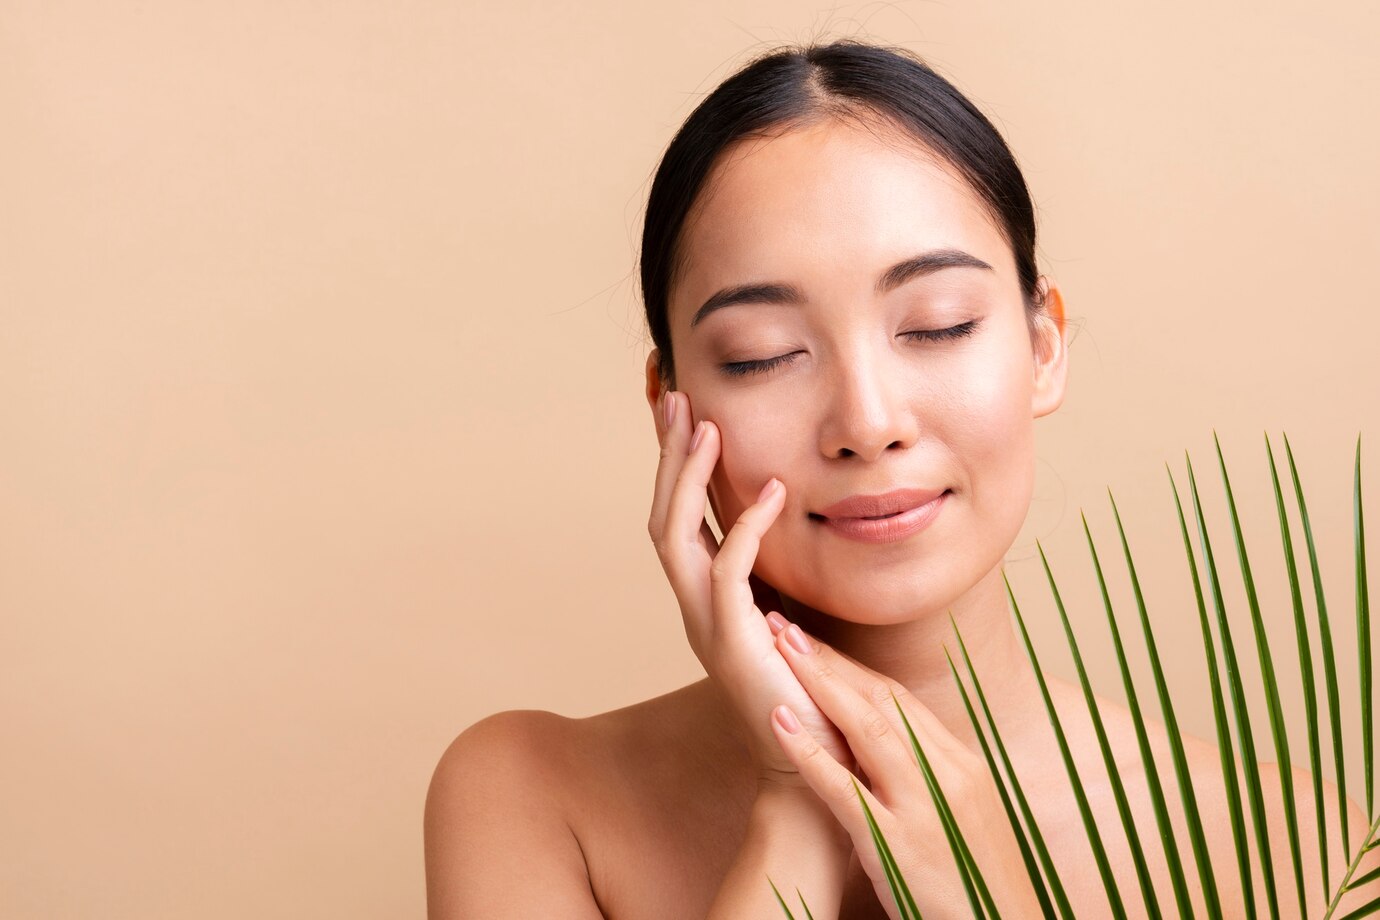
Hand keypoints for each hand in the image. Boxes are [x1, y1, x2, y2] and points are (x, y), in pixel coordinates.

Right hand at [647, 389, 856, 791]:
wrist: (813, 769)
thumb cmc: (810, 694)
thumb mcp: (792, 617)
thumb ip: (783, 574)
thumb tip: (794, 522)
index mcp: (705, 598)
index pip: (678, 517)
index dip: (672, 463)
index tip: (679, 408)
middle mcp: (694, 606)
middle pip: (662, 517)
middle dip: (666, 456)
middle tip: (674, 395)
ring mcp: (706, 625)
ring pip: (674, 538)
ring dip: (686, 479)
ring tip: (704, 426)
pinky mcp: (734, 643)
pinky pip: (729, 572)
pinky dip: (745, 528)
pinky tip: (771, 491)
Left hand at [765, 616, 1041, 918]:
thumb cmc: (975, 883)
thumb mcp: (963, 817)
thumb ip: (931, 777)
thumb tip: (892, 746)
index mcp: (959, 764)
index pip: (899, 699)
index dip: (851, 665)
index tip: (813, 638)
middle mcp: (946, 774)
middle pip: (881, 700)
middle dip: (829, 658)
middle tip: (783, 622)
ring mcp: (922, 807)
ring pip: (866, 729)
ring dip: (818, 683)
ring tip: (777, 648)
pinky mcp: (898, 845)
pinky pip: (845, 790)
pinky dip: (810, 753)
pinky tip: (778, 724)